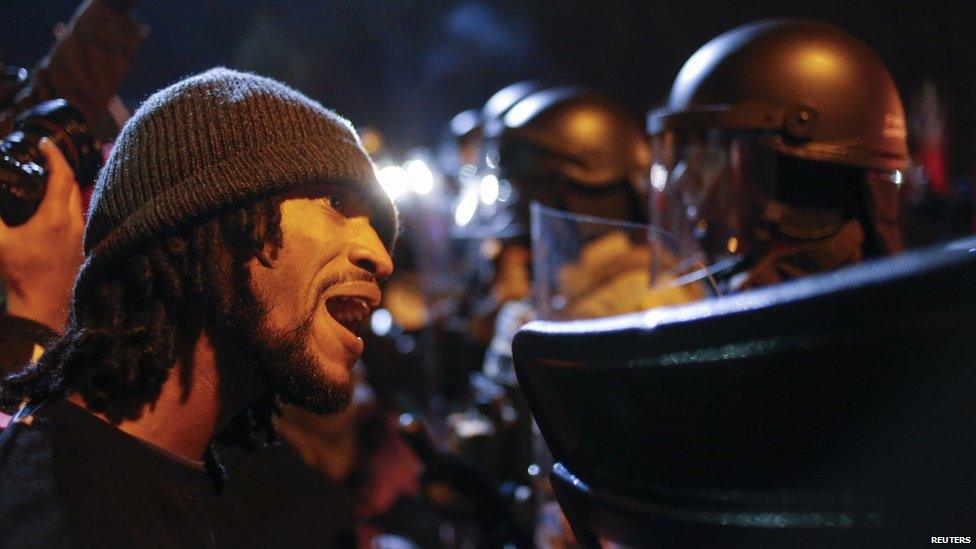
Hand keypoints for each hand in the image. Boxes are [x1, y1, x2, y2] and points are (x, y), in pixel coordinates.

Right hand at [0, 138, 84, 330]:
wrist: (43, 307)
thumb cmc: (21, 276)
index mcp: (55, 217)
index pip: (62, 175)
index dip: (53, 155)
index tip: (44, 142)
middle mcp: (74, 222)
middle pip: (73, 184)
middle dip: (59, 166)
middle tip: (43, 156)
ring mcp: (80, 234)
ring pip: (77, 199)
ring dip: (64, 184)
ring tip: (47, 176)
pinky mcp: (81, 245)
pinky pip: (77, 214)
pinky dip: (66, 202)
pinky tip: (53, 205)